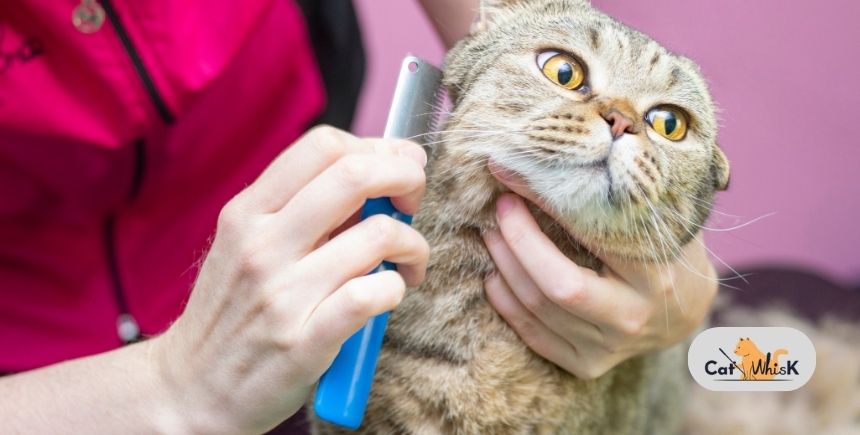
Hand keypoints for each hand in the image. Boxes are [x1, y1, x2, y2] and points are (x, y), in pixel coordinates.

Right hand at [151, 126, 429, 433]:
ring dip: (413, 245)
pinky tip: (389, 294)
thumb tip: (378, 173)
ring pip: (378, 235)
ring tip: (407, 263)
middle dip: (406, 179)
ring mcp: (282, 294)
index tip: (396, 167)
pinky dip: (396, 288)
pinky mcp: (304, 341)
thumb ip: (301, 209)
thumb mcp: (247, 244)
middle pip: (355, 175)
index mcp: (247, 212)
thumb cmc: (232, 311)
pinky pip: (372, 294)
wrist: (192, 388)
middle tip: (412, 202)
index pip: (323, 145)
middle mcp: (262, 244)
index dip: (376, 149)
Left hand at [482, 165, 716, 379]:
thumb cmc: (670, 250)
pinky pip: (533, 337)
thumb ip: (628, 190)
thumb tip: (571, 142)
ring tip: (490, 232)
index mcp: (657, 275)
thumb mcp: (663, 216)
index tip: (514, 173)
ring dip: (504, 266)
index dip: (544, 204)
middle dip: (517, 241)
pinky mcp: (588, 365)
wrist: (687, 311)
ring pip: (538, 309)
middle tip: (500, 206)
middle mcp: (633, 318)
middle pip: (556, 286)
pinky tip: (494, 274)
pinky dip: (506, 304)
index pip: (590, 237)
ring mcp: (609, 348)